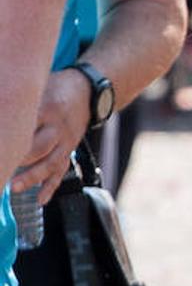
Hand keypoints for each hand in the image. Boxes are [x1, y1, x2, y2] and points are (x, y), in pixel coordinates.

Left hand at [12, 69, 90, 203]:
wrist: (88, 91)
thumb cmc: (55, 87)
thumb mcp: (39, 86)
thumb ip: (19, 99)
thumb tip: (1, 110)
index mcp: (48, 108)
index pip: (28, 124)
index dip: (13, 136)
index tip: (1, 143)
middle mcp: (59, 127)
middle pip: (40, 146)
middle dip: (20, 160)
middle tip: (2, 167)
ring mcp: (66, 140)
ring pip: (51, 162)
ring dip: (33, 177)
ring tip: (14, 188)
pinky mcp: (70, 150)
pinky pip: (63, 170)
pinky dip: (51, 186)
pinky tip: (40, 199)